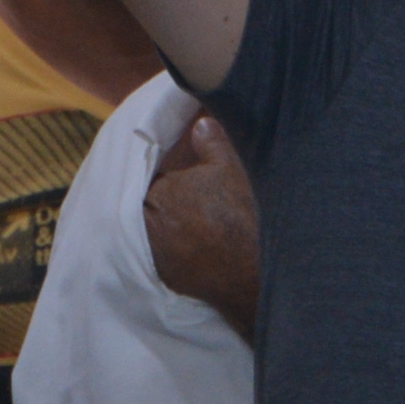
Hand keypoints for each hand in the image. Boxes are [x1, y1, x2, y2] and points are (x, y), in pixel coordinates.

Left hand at [143, 114, 260, 342]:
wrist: (255, 271)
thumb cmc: (242, 213)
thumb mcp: (230, 166)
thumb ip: (211, 141)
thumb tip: (200, 125)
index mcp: (158, 191)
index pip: (155, 178)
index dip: (172, 178)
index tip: (188, 181)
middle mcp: (149, 224)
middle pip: (151, 206)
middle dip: (165, 202)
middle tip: (190, 202)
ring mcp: (157, 255)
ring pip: (155, 232)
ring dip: (167, 228)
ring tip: (192, 226)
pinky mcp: (169, 278)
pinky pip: (164, 257)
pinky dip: (174, 252)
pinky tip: (195, 248)